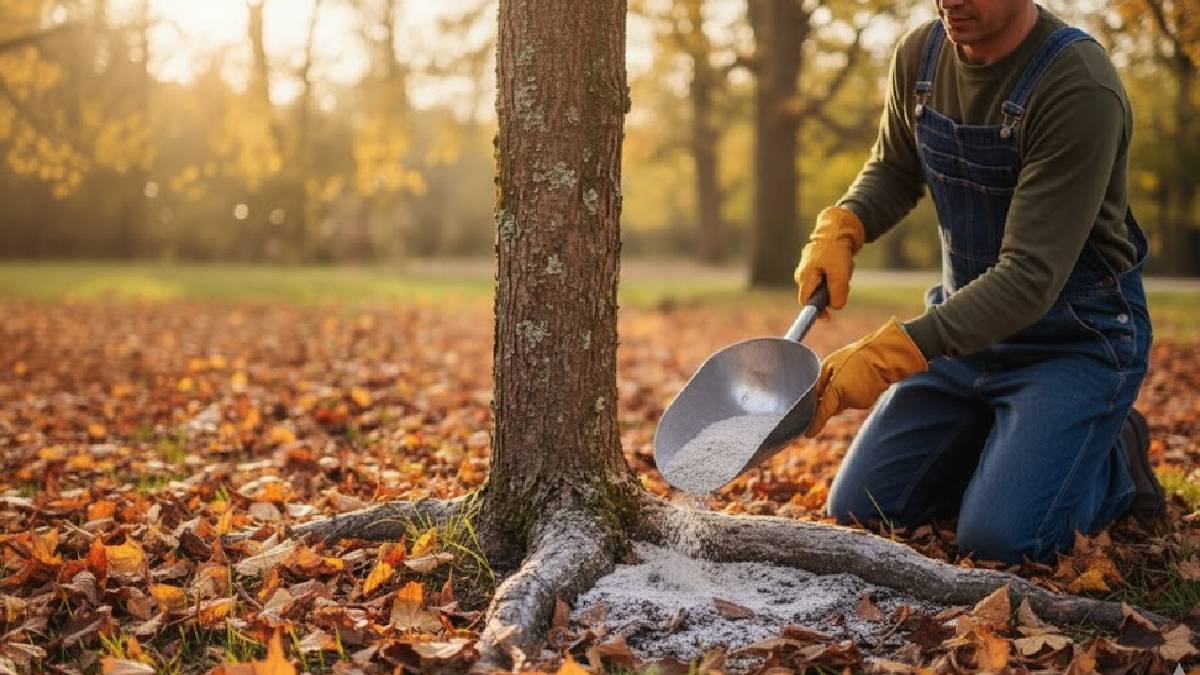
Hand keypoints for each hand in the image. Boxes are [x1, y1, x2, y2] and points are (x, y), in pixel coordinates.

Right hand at [793, 206, 865, 313]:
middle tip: (845, 283)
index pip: (806, 302)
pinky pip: (828, 277)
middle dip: (833, 292)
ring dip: (838, 282)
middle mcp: (803, 275)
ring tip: (845, 268)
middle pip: (818, 295)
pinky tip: (843, 264)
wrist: (837, 228)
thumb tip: (836, 308)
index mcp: (805, 277)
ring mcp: (810, 269)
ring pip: (825, 286)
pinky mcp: (817, 265)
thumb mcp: (840, 273)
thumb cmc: (836, 250)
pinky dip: (838, 274)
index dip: (817, 312)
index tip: (828, 317)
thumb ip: (837, 293)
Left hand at [804, 318, 926, 436]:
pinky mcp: (867, 402)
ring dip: (842, 393)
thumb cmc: (855, 357)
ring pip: (843, 403)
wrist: (883, 358)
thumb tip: (813, 395)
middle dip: (828, 400)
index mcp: (837, 390)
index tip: (808, 434)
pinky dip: (852, 392)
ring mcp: (859, 403)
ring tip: (849, 374)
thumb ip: (820, 382)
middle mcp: (848, 400)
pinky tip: (858, 379)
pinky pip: (853, 400)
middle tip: (831, 381)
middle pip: (832, 407)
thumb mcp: (830, 364)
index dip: (815, 425)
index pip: (823, 413)